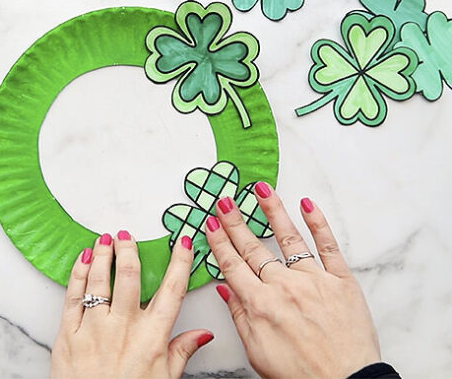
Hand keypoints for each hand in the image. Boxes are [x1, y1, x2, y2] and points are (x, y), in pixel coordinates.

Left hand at [50, 230, 213, 378]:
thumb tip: (202, 335)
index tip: (184, 242)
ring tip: (103, 240)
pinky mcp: (69, 334)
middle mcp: (123, 327)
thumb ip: (182, 351)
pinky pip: (73, 296)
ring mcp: (94, 329)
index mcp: (151, 337)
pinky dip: (77, 274)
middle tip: (126, 236)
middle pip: (129, 275)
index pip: (171, 290)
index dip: (180, 262)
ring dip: (101, 255)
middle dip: (128, 249)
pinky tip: (81, 261)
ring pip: (99, 280)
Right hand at [206, 184, 380, 378]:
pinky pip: (328, 246)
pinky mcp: (340, 280)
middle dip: (235, 221)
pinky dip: (317, 223)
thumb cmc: (301, 374)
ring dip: (272, 211)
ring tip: (260, 189)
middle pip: (253, 247)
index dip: (219, 242)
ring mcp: (313, 280)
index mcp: (260, 304)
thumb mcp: (257, 351)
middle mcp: (284, 286)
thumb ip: (239, 315)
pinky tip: (307, 204)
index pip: (232, 264)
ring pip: (288, 238)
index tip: (210, 224)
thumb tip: (224, 288)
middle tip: (224, 200)